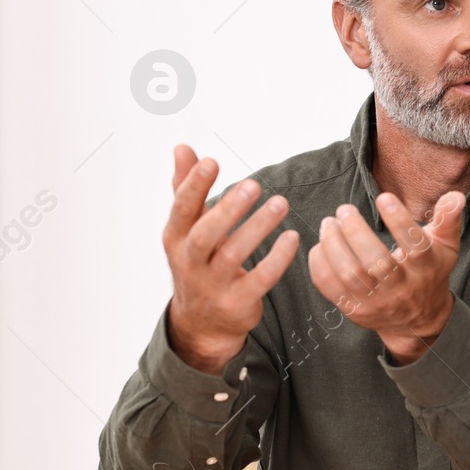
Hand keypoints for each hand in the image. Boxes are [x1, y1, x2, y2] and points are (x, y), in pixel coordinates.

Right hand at [163, 146, 298, 373]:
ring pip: (234, 255)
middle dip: (227, 209)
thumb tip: (181, 147)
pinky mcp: (238, 302)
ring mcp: (213, 285)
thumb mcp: (186, 228)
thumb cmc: (198, 262)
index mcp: (175, 239)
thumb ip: (185, 188)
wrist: (202, 322)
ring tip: (281, 203)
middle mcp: (190, 262)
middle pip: (205, 235)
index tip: (211, 161)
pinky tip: (293, 238)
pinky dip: (278, 259)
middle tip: (253, 184)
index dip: (194, 185)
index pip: (181, 209)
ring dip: (258, 228)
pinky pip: (261, 279)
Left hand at [308, 191, 462, 362]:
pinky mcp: (356, 310)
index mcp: (426, 269)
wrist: (418, 320)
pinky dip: (320, 266)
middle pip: (377, 263)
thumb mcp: (446, 247)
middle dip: (356, 232)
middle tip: (345, 210)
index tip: (384, 197)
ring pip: (350, 275)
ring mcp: (378, 302)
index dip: (399, 221)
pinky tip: (320, 246)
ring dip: (334, 246)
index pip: (416, 246)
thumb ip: (448, 220)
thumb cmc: (430, 273)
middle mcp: (402, 288)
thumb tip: (455, 196)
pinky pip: (331, 289)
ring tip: (328, 224)